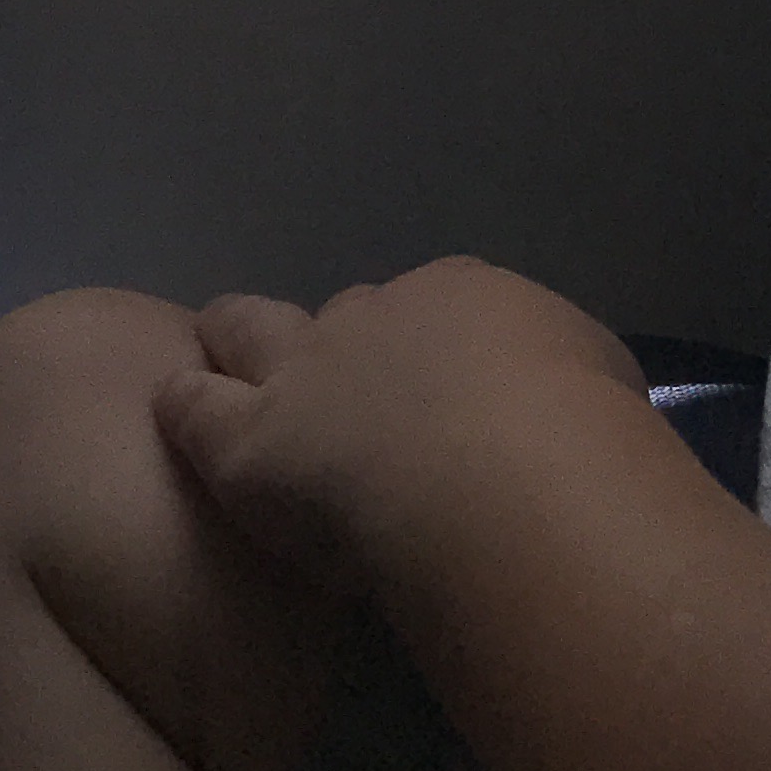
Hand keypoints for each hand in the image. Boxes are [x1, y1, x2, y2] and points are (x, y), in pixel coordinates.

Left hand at [154, 260, 647, 585]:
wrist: (501, 473)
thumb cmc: (576, 431)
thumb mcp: (597, 384)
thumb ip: (559, 386)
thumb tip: (553, 411)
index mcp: (465, 297)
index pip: (430, 310)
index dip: (423, 350)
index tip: (432, 394)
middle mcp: (376, 317)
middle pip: (340, 313)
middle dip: (332, 339)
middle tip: (334, 379)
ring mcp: (305, 372)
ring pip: (249, 330)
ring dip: (238, 342)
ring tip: (222, 356)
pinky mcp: (248, 442)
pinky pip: (195, 409)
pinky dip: (184, 406)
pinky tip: (173, 410)